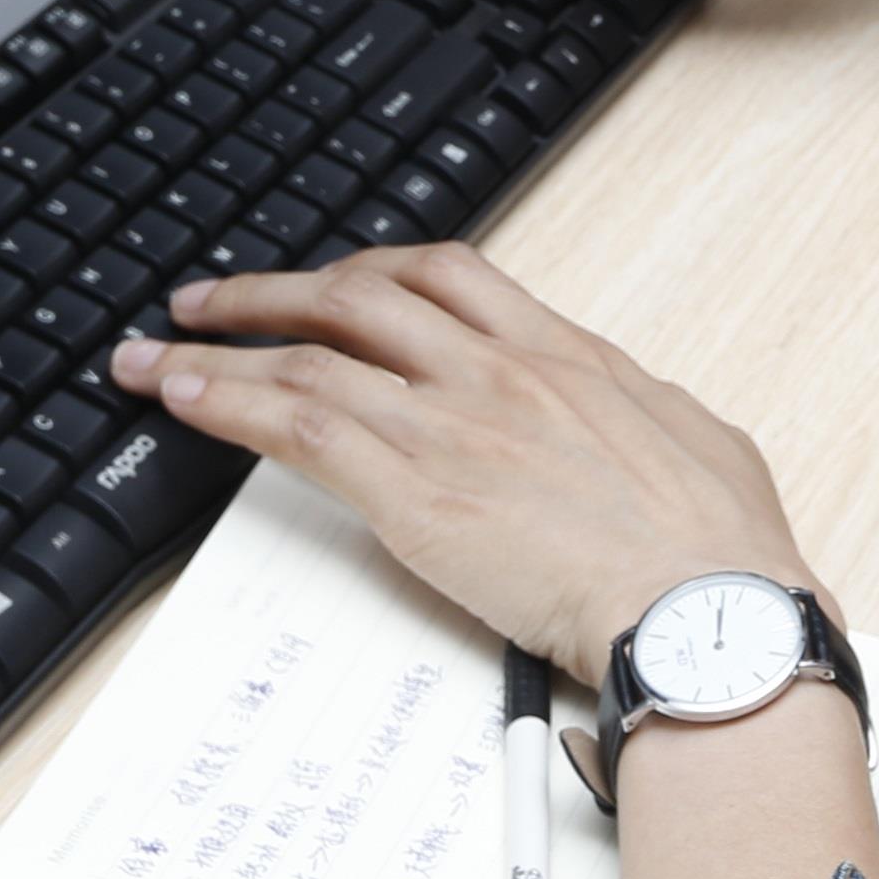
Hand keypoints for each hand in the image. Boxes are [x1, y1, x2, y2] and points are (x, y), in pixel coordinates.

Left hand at [112, 249, 817, 674]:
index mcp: (566, 353)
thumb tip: (633, 404)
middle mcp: (500, 371)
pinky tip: (185, 397)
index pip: (447, 274)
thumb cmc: (718, 545)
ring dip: (223, 345)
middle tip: (215, 298)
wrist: (708, 609)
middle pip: (360, 294)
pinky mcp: (418, 496)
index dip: (371, 269)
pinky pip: (300, 428)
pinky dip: (230, 403)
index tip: (331, 281)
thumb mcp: (693, 439)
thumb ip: (642, 408)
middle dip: (275, 290)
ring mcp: (455, 426)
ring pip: (311, 355)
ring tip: (159, 351)